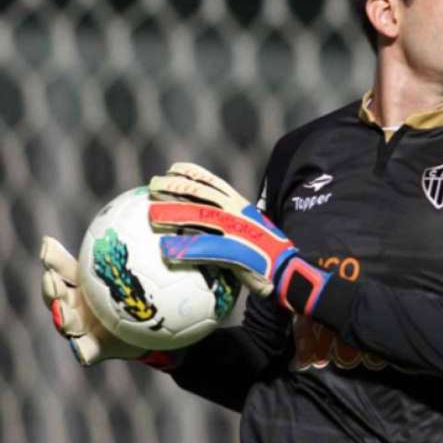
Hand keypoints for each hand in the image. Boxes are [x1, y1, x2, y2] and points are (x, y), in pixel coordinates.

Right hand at [40, 236, 146, 364]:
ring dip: (61, 317)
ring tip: (62, 311)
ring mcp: (82, 328)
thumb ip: (119, 252)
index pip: (60, 270)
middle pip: (56, 296)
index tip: (49, 248)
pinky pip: (86, 352)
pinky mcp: (94, 348)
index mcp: (79, 284)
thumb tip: (126, 215)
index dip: (52, 260)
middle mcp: (74, 305)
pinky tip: (81, 350)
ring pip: (65, 323)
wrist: (148, 325)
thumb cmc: (133, 292)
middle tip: (53, 279)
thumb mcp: (125, 271)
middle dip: (51, 287)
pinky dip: (81, 351)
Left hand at [148, 162, 330, 313]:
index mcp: (241, 206)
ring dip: (174, 214)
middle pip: (202, 194)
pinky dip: (184, 249)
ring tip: (152, 215)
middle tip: (153, 185)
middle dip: (176, 186)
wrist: (290, 273)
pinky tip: (165, 251)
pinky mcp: (238, 252)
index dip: (192, 173)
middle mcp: (239, 213)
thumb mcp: (250, 234)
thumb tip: (204, 231)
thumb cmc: (267, 258)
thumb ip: (228, 228)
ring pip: (200, 217)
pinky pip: (205, 249)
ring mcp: (239, 231)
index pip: (214, 183)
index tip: (172, 168)